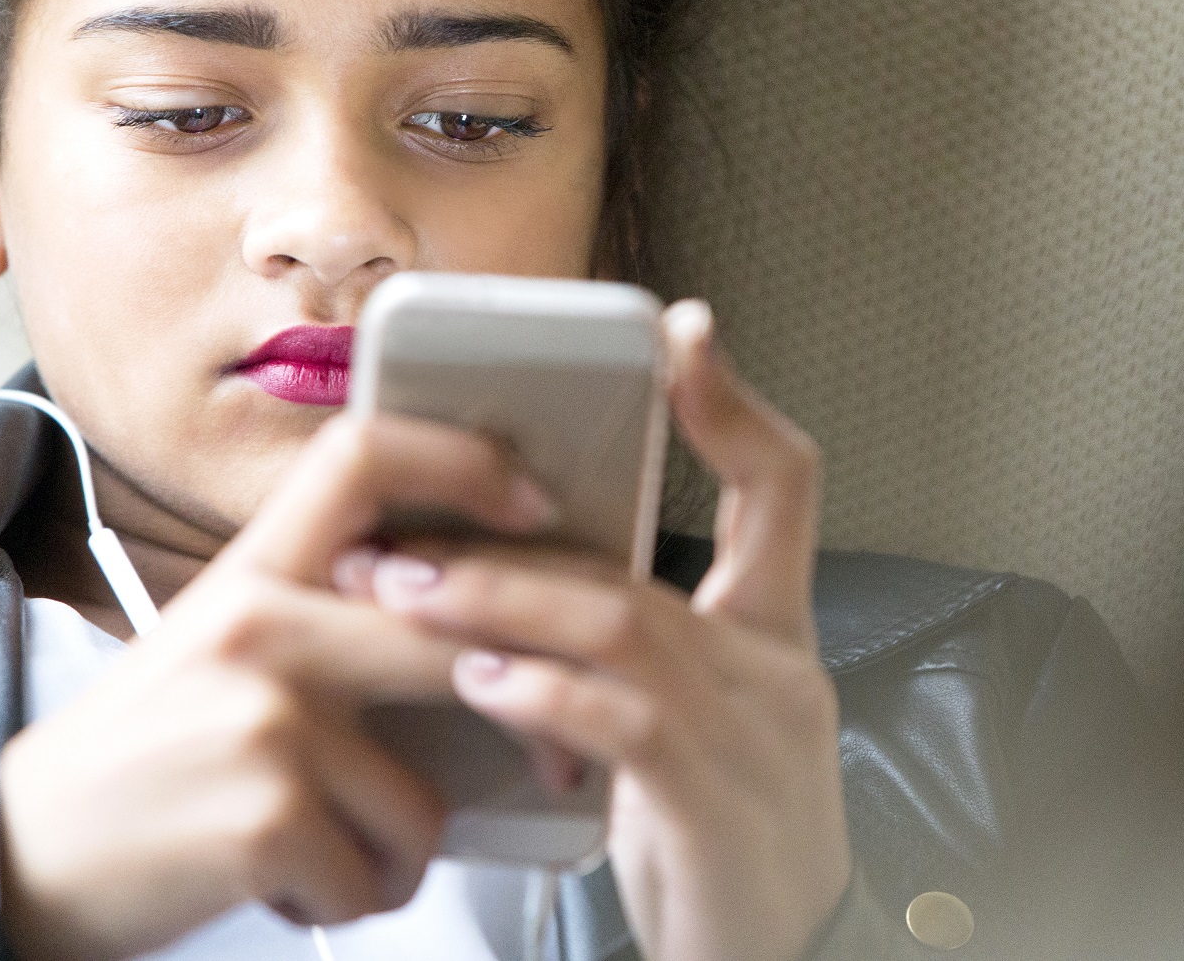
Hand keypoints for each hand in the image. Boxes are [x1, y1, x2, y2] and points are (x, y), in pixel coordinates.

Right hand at [0, 413, 557, 960]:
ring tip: (323, 848)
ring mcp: (265, 716)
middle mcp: (260, 623)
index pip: (362, 455)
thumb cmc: (140, 759)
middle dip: (522, 710)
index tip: (532, 507)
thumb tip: (462, 621)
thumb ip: (321, 614)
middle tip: (547, 757)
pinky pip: (380, 873)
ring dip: (393, 852)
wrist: (14, 854)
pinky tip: (282, 883)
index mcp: (250, 571)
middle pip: (445, 636)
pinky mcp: (268, 813)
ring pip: (424, 798)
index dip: (463, 462)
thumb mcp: (217, 644)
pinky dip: (350, 899)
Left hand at [363, 300, 851, 960]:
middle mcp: (779, 673)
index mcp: (775, 640)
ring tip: (403, 595)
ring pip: (620, 628)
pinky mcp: (718, 807)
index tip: (679, 333)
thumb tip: (511, 601)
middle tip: (399, 539)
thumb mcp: (689, 735)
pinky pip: (625, 724)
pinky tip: (480, 681)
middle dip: (509, 546)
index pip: (784, 489)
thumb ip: (629, 658)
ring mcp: (758, 738)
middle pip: (642, 569)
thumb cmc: (714, 850)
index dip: (734, 406)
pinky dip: (543, 693)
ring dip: (498, 604)